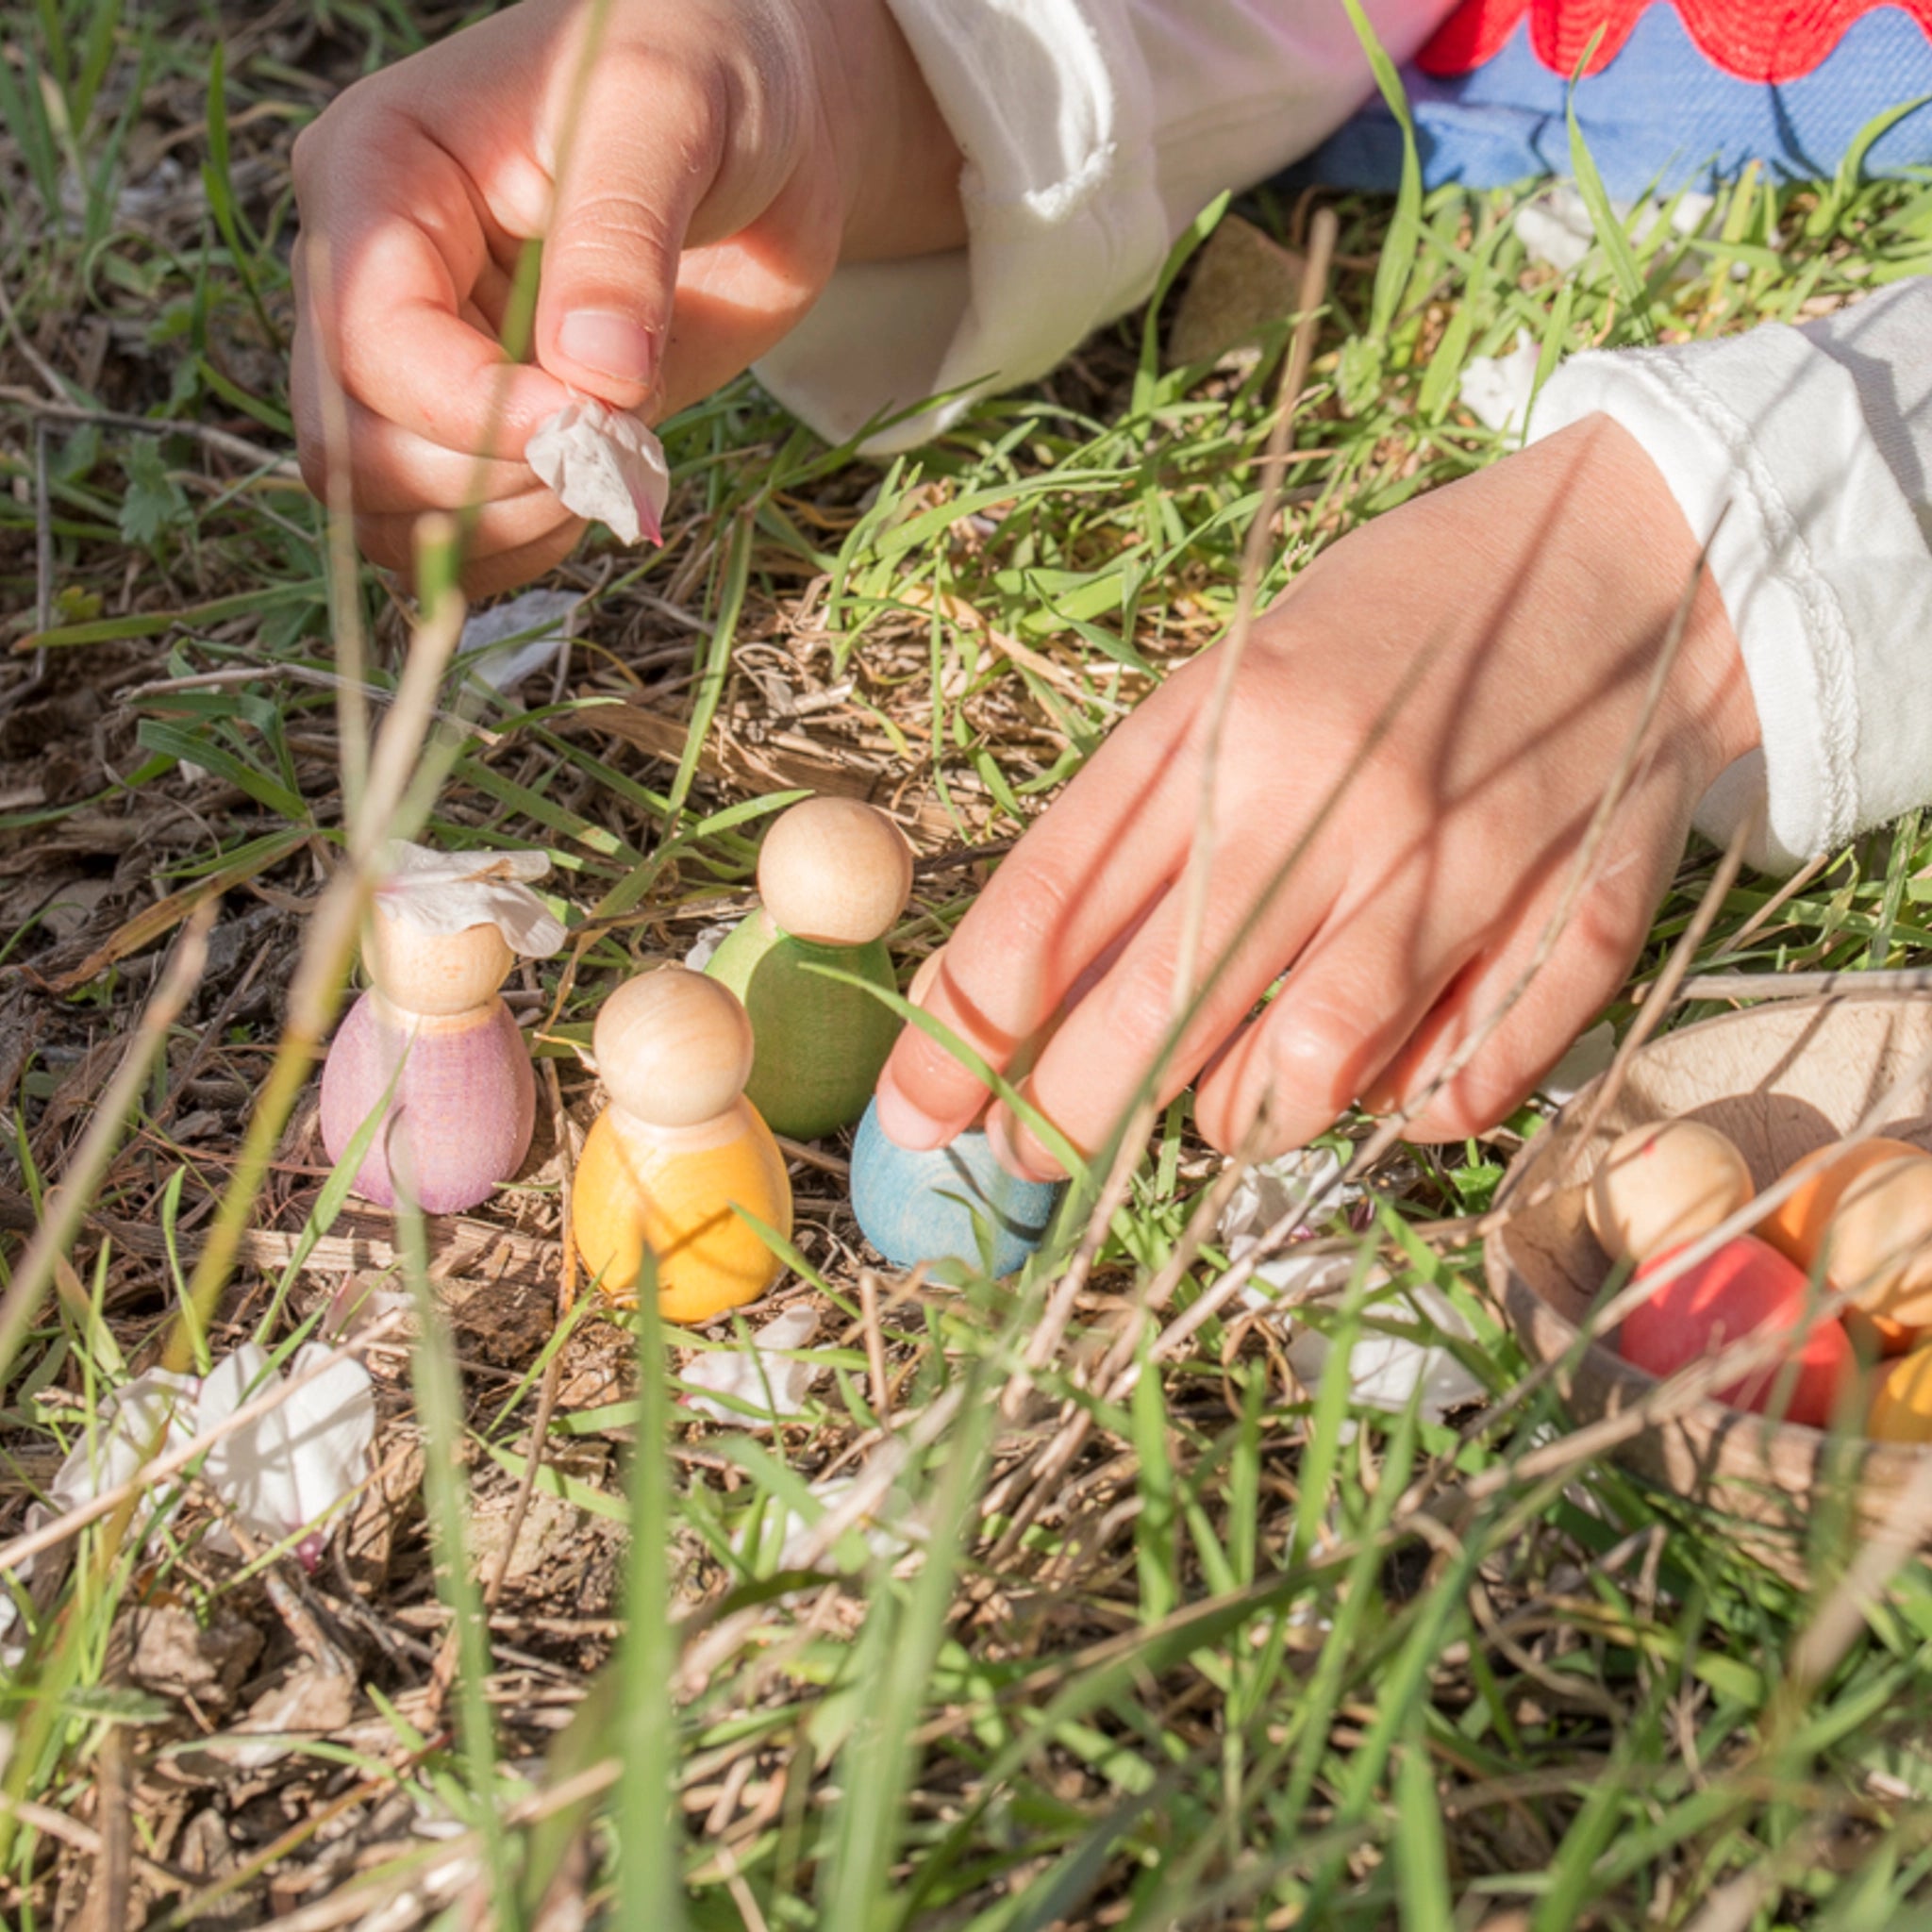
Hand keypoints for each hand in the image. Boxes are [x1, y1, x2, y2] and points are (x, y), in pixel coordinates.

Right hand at [290, 0, 962, 591]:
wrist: (759, 128)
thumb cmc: (702, 68)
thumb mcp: (666, 110)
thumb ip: (620, 235)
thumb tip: (593, 373)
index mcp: (378, 172)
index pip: (365, 338)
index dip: (469, 407)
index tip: (588, 418)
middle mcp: (371, 277)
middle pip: (353, 443)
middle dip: (485, 475)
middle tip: (614, 447)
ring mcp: (420, 362)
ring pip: (387, 508)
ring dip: (503, 525)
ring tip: (615, 467)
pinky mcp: (478, 426)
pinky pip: (450, 536)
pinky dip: (520, 550)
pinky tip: (598, 497)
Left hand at [876, 416, 1763, 1177]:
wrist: (1635, 562)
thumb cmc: (1396, 623)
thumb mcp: (1236, 677)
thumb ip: (1137, 819)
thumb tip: (1014, 991)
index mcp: (1224, 717)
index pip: (1050, 906)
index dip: (962, 1034)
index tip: (915, 1117)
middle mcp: (1329, 799)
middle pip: (1151, 1015)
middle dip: (1062, 1119)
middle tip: (1030, 1158)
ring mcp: (1454, 869)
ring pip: (1295, 1079)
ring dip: (1232, 1121)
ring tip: (1221, 1100)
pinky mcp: (1567, 927)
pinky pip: (1449, 1094)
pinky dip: (1391, 1114)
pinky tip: (1374, 1076)